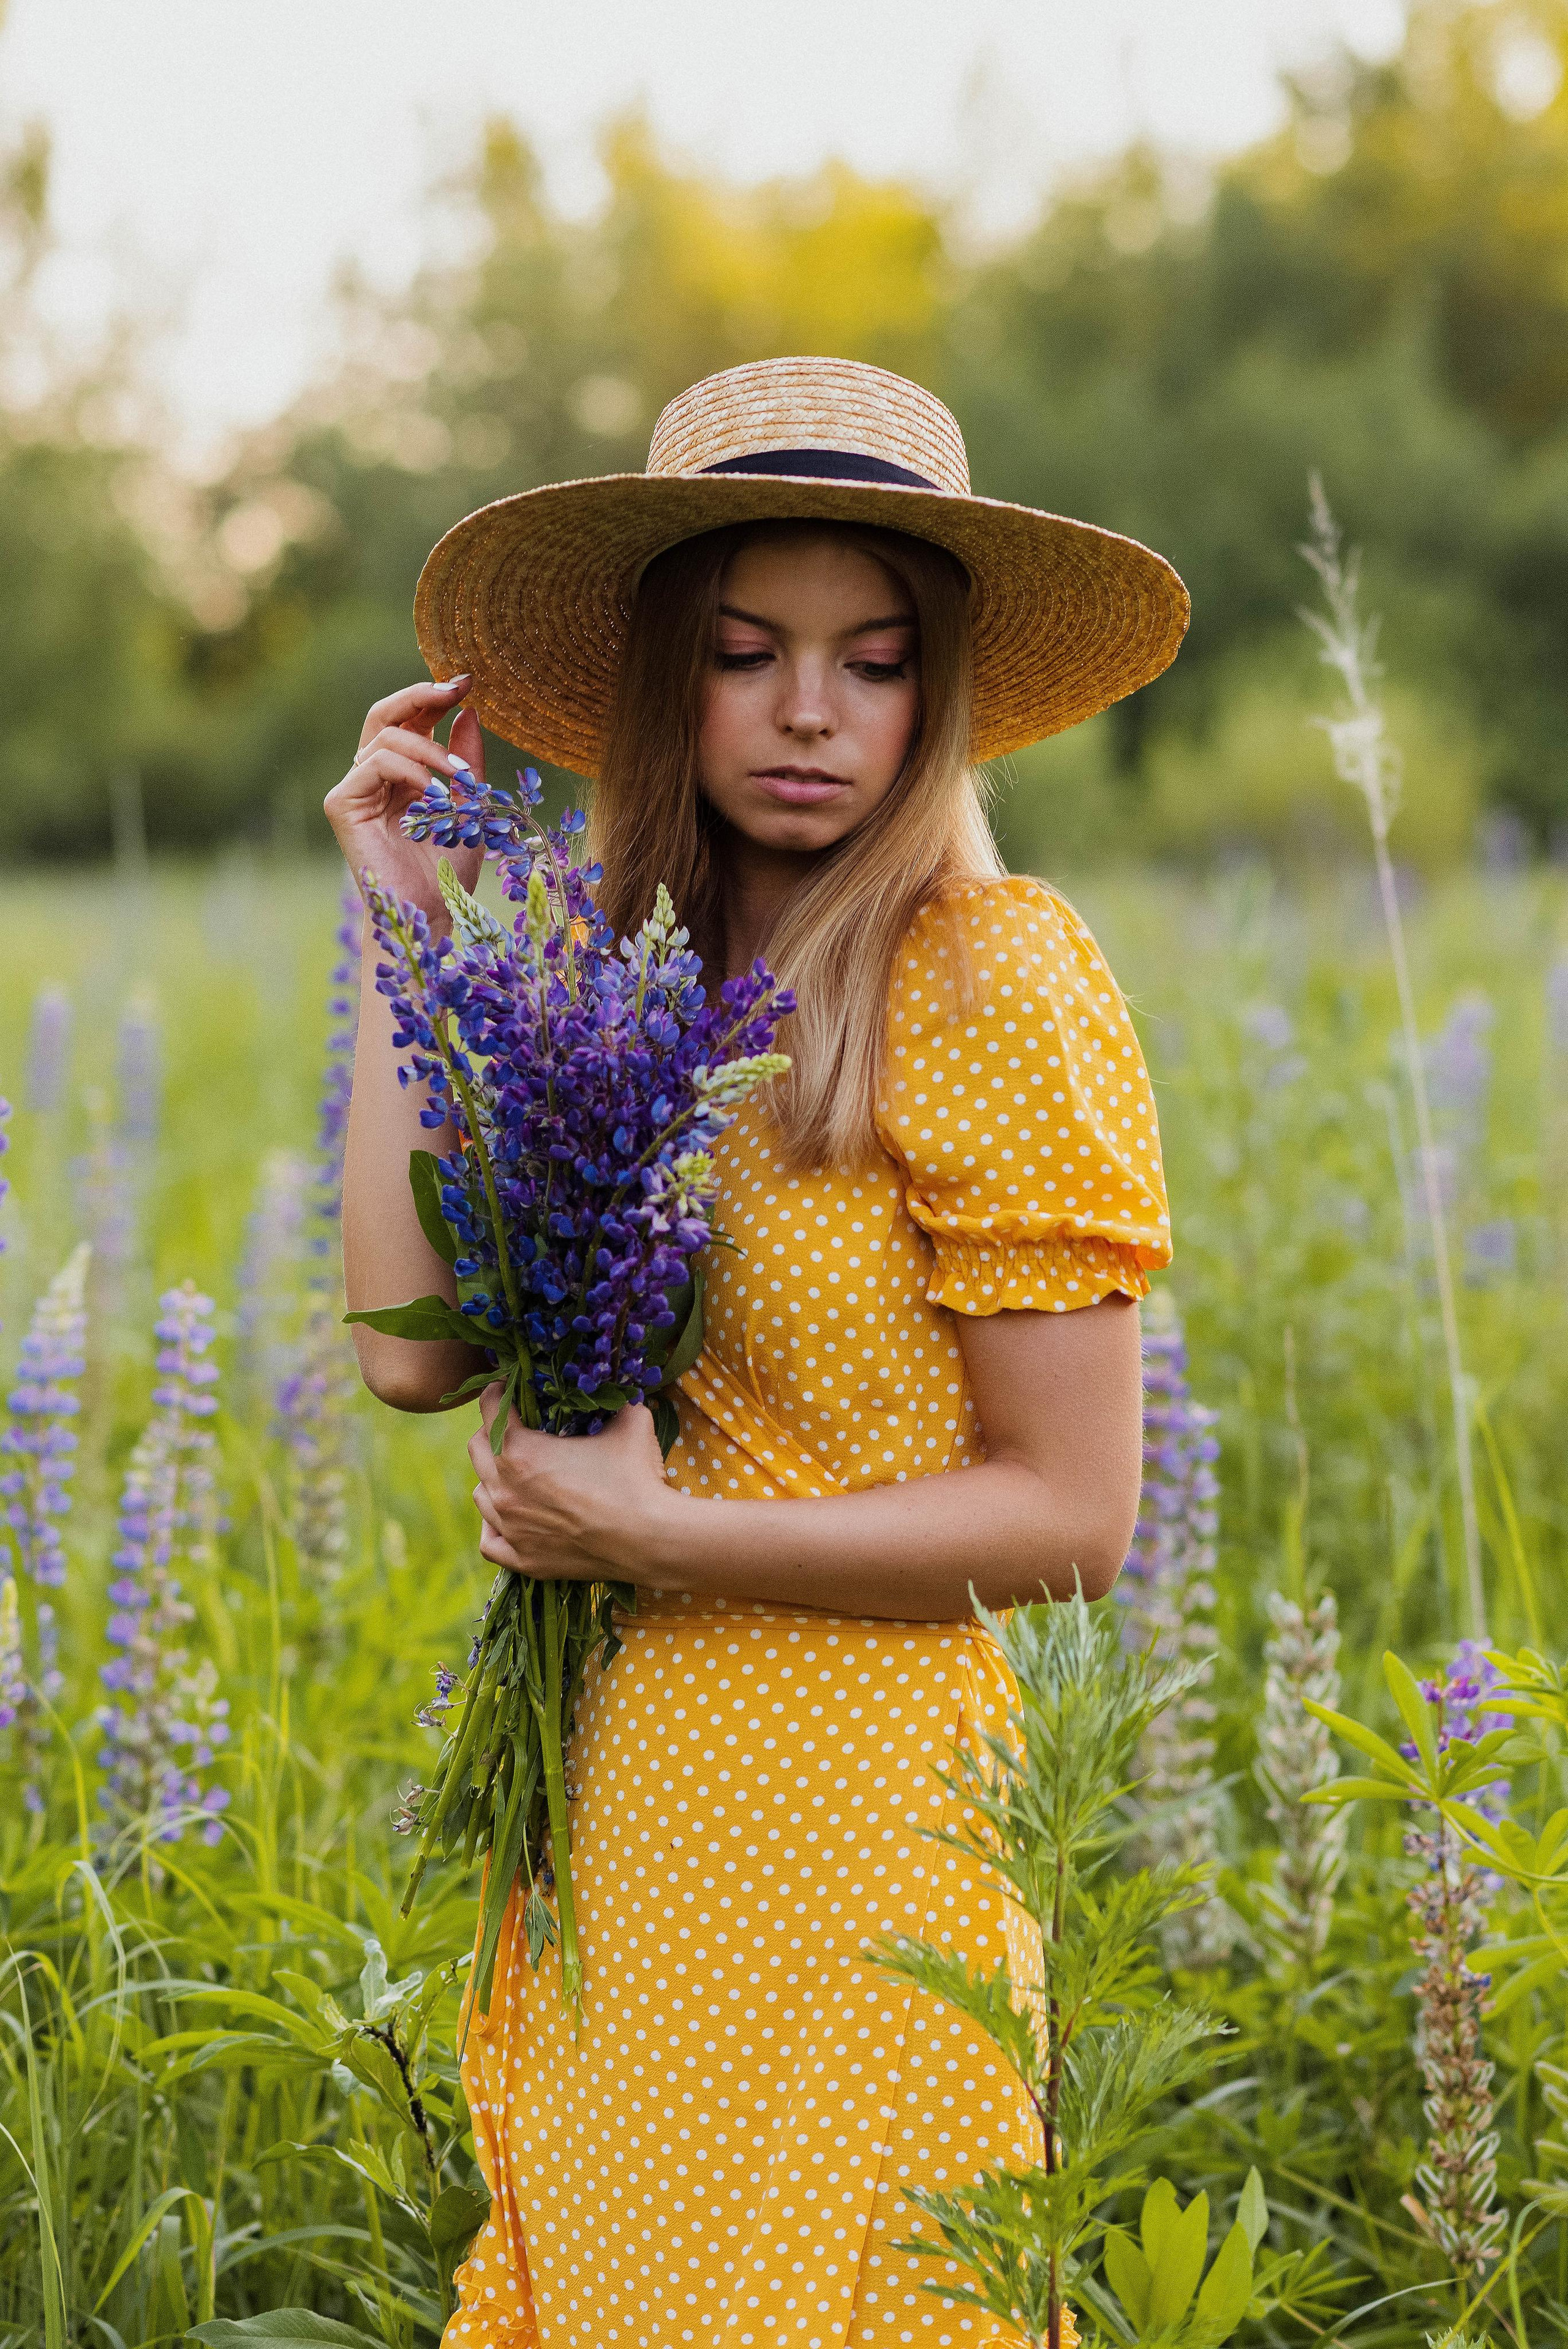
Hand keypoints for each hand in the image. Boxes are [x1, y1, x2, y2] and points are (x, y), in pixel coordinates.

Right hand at [323, 678, 484, 924]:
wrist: (432, 910)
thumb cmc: (449, 866)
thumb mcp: (471, 803)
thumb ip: (468, 759)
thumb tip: (469, 711)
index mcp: (402, 772)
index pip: (410, 719)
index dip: (433, 697)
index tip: (467, 684)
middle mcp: (373, 776)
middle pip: (386, 714)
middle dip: (421, 696)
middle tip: (456, 690)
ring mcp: (354, 789)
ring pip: (387, 739)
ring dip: (431, 751)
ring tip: (460, 780)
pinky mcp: (341, 804)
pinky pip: (375, 764)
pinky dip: (410, 771)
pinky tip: (436, 794)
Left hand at [468, 1389, 674, 1580]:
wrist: (649, 1538)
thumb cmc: (636, 1477)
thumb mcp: (630, 1423)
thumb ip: (615, 1402)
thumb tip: (616, 1393)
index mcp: (521, 1452)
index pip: (490, 1409)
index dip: (497, 1393)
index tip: (507, 1389)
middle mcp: (505, 1490)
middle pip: (477, 1450)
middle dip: (491, 1433)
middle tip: (514, 1429)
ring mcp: (511, 1528)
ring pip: (481, 1495)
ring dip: (493, 1479)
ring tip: (515, 1475)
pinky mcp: (524, 1559)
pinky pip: (489, 1541)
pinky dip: (494, 1526)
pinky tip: (508, 1518)